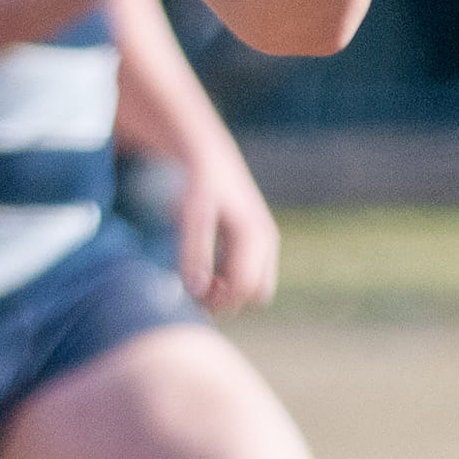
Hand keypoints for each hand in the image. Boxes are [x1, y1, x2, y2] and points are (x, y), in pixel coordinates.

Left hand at [176, 138, 280, 315]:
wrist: (210, 157)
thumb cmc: (199, 184)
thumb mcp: (192, 215)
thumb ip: (194, 252)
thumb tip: (195, 290)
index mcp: (255, 236)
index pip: (245, 287)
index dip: (219, 300)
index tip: (192, 296)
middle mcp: (266, 242)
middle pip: (256, 295)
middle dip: (228, 302)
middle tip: (196, 292)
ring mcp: (265, 244)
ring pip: (256, 289)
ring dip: (230, 295)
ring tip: (200, 282)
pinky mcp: (257, 244)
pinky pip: (250, 277)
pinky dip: (231, 283)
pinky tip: (207, 272)